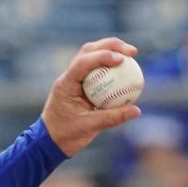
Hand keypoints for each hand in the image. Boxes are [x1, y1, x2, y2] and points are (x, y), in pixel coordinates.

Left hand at [42, 38, 141, 155]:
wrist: (50, 140)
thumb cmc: (65, 134)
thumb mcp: (89, 127)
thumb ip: (112, 118)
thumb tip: (136, 110)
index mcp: (65, 85)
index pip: (82, 63)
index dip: (102, 56)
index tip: (122, 59)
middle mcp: (68, 77)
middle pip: (88, 51)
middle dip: (110, 46)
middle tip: (132, 52)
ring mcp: (74, 79)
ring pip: (91, 56)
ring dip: (110, 51)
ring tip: (131, 55)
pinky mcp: (81, 84)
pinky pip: (97, 70)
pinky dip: (111, 67)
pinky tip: (127, 70)